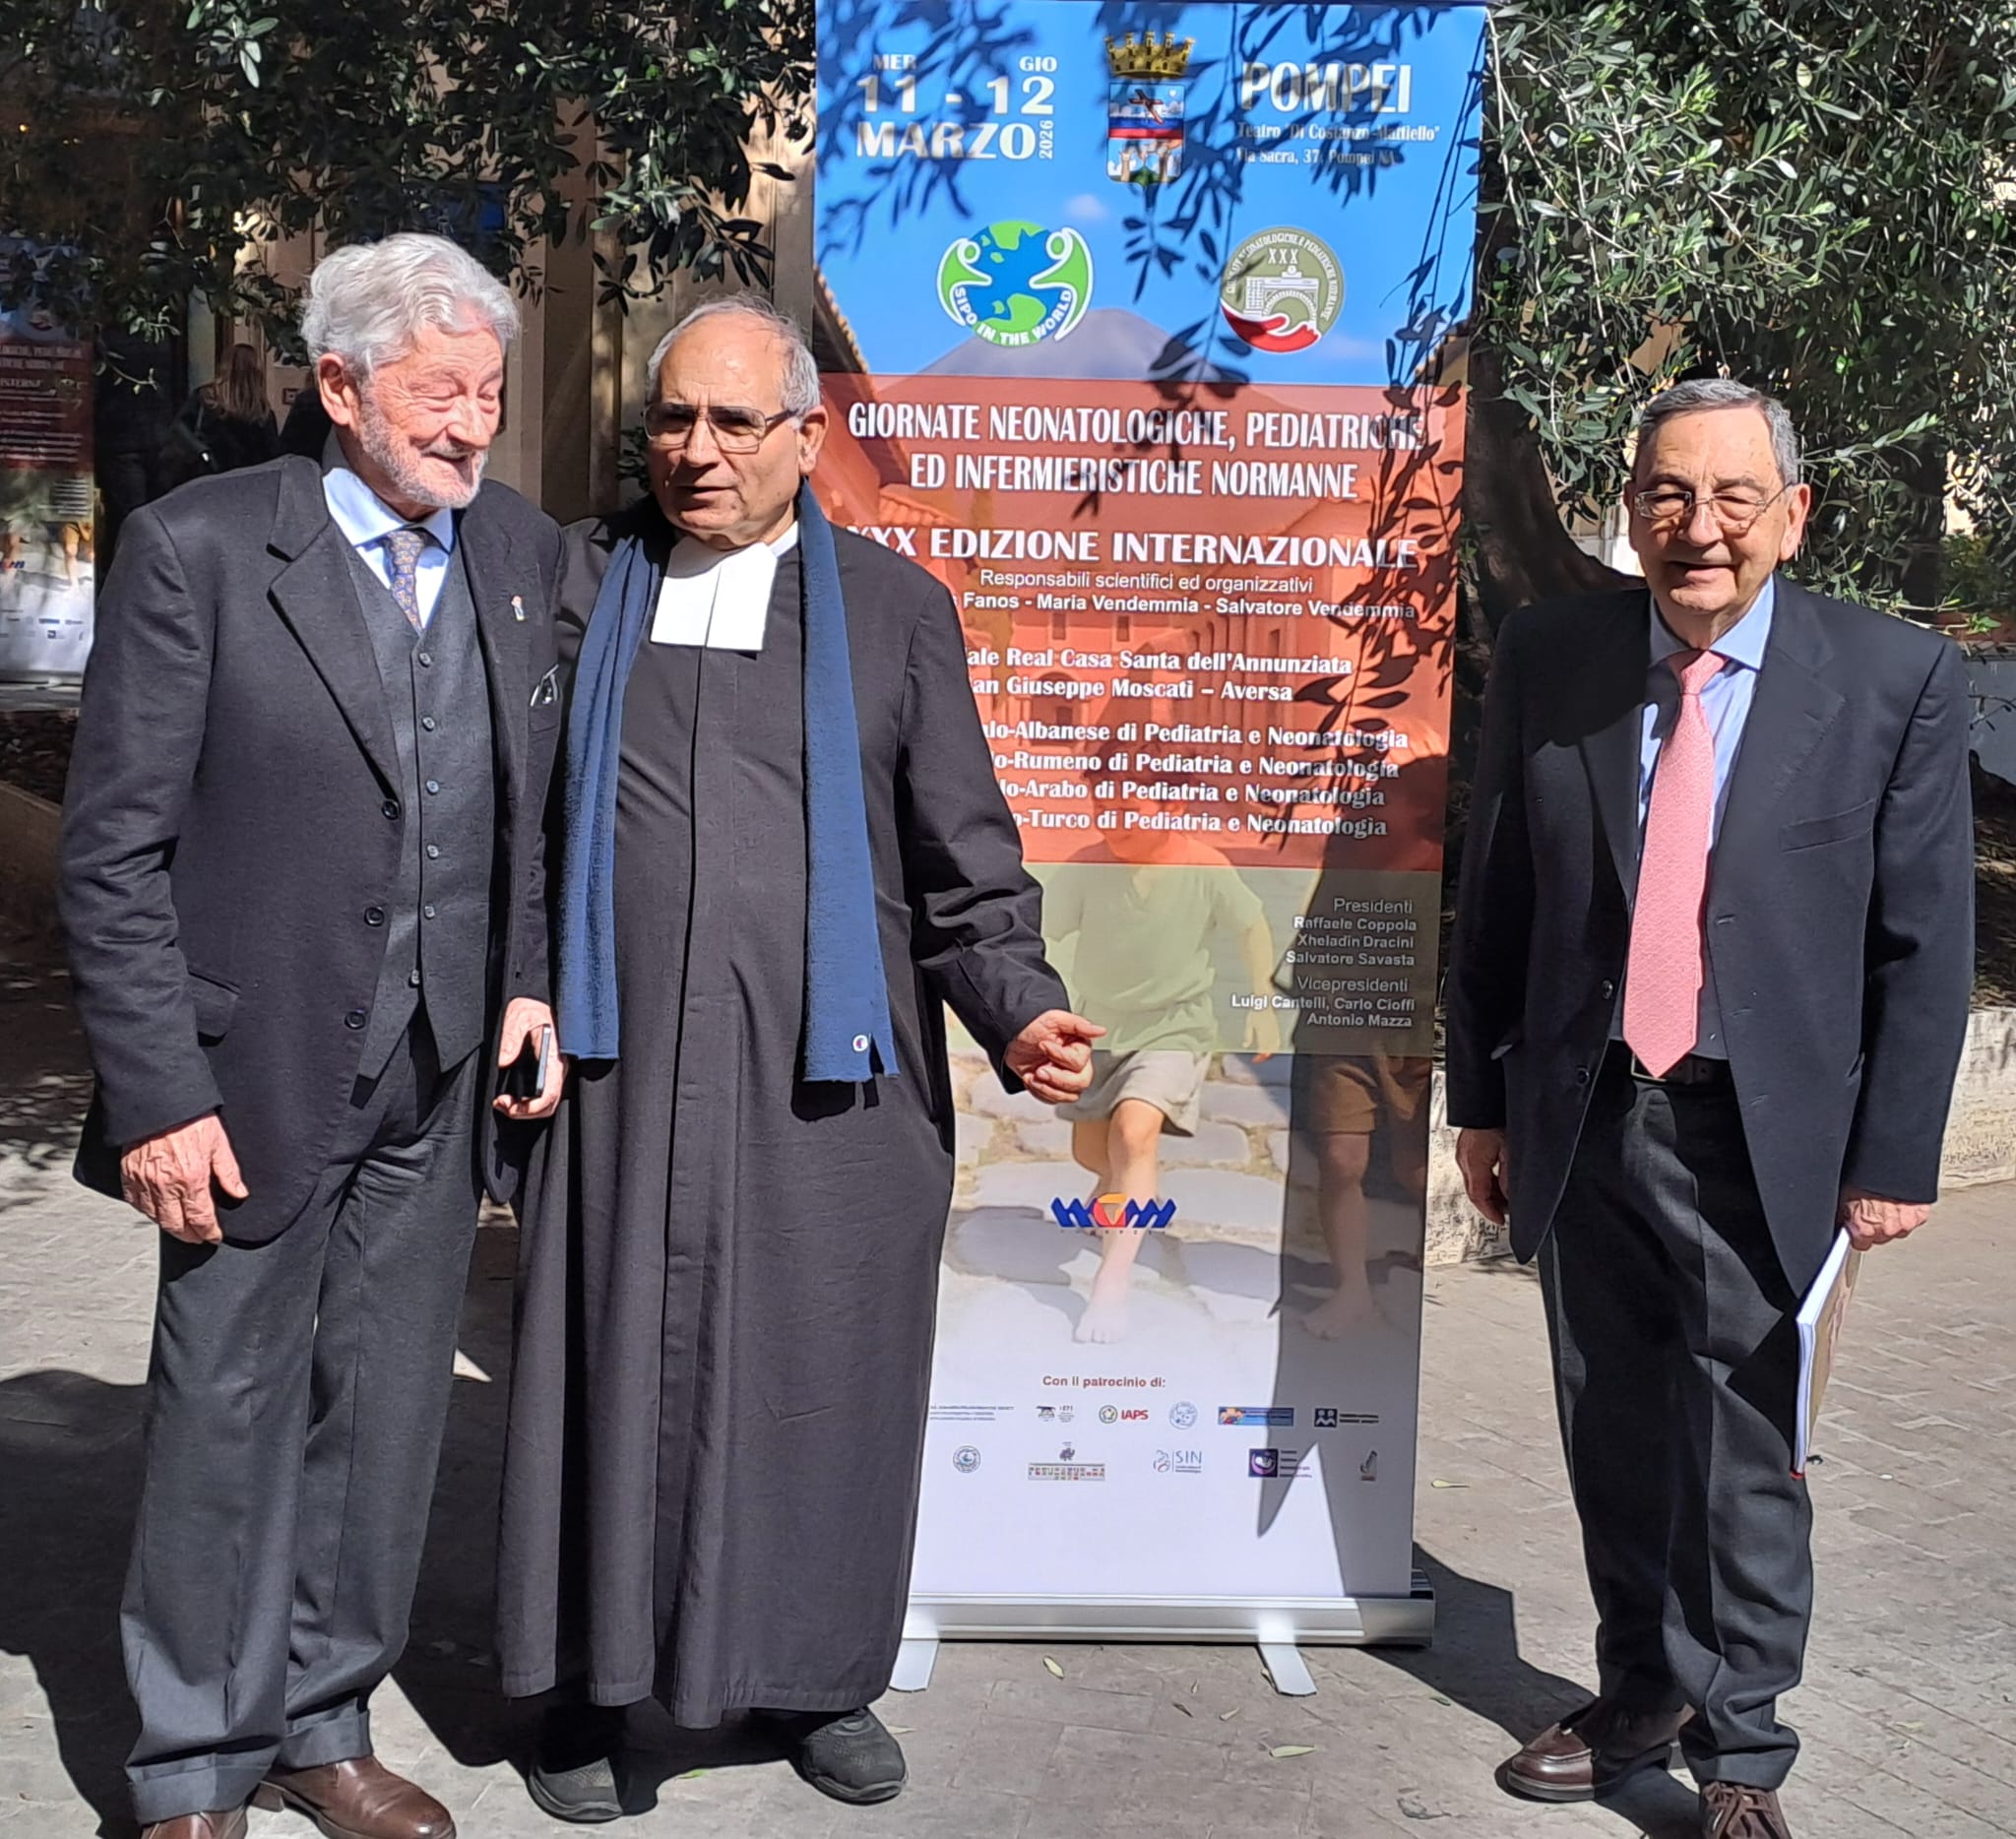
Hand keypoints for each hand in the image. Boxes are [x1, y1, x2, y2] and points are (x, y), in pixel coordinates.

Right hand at [120, 1113, 246, 1244]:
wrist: (158, 1101)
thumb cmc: (190, 1118)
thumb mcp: (218, 1143)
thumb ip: (229, 1172)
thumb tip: (239, 1194)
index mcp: (191, 1178)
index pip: (200, 1218)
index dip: (208, 1232)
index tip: (214, 1236)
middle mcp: (165, 1185)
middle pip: (175, 1224)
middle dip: (189, 1235)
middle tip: (198, 1237)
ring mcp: (143, 1181)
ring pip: (154, 1217)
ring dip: (169, 1225)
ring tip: (181, 1226)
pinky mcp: (128, 1175)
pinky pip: (135, 1203)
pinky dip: (147, 1211)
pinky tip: (157, 1211)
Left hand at [494, 997, 565, 1119]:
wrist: (540, 1001)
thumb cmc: (533, 1008)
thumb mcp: (519, 1016)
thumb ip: (511, 1037)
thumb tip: (504, 1061)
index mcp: (555, 1058)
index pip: (549, 1095)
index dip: (530, 1108)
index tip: (508, 1106)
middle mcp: (558, 1069)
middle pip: (548, 1106)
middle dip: (524, 1112)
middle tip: (501, 1105)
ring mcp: (553, 1073)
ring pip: (545, 1103)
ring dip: (524, 1109)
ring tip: (502, 1102)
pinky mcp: (547, 1073)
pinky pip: (541, 1095)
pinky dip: (525, 1102)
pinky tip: (509, 1095)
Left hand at [1005, 1009, 1104, 1104]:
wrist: (1011, 1038)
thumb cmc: (1032, 1026)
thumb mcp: (1053, 1019)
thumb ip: (1078, 1024)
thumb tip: (1100, 1030)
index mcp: (1080, 1047)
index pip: (1079, 1062)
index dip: (1060, 1056)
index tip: (1043, 1045)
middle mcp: (1077, 1065)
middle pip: (1080, 1082)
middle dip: (1056, 1079)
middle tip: (1039, 1070)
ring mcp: (1065, 1078)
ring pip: (1069, 1095)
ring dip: (1047, 1088)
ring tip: (1033, 1076)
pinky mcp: (1052, 1088)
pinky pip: (1053, 1099)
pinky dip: (1039, 1092)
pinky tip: (1030, 1079)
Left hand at [1243, 1006, 1280, 1060]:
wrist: (1264, 1003)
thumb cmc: (1255, 1012)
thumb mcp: (1249, 1024)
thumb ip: (1248, 1036)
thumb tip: (1245, 1046)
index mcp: (1261, 1031)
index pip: (1262, 1047)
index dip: (1259, 1055)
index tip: (1256, 1059)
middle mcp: (1269, 1031)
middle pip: (1269, 1048)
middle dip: (1265, 1055)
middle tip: (1260, 1059)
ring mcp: (1274, 1030)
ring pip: (1275, 1045)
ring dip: (1271, 1051)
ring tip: (1266, 1055)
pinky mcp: (1277, 1028)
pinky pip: (1278, 1039)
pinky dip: (1275, 1045)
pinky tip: (1272, 1048)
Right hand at [1456, 1127, 1510, 1226]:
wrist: (1487, 1099)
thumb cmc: (1498, 1119)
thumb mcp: (1511, 1152)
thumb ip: (1509, 1178)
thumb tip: (1510, 1196)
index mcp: (1472, 1163)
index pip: (1478, 1197)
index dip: (1490, 1212)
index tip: (1500, 1220)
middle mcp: (1464, 1158)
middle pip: (1475, 1191)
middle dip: (1491, 1204)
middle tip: (1506, 1211)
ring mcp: (1463, 1151)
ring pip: (1475, 1181)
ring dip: (1489, 1191)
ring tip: (1505, 1196)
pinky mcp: (1466, 1145)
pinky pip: (1474, 1169)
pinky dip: (1486, 1178)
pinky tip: (1498, 1177)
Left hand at [1838, 1185, 1929, 1250]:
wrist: (1884, 1160)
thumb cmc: (1862, 1177)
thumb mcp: (1844, 1196)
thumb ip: (1846, 1216)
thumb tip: (1842, 1222)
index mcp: (1866, 1228)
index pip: (1862, 1244)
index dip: (1858, 1235)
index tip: (1858, 1228)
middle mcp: (1887, 1229)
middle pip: (1881, 1237)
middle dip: (1876, 1227)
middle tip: (1872, 1210)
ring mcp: (1906, 1222)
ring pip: (1899, 1230)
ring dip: (1893, 1221)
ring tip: (1885, 1203)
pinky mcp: (1920, 1213)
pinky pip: (1913, 1219)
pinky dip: (1907, 1213)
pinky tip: (1898, 1202)